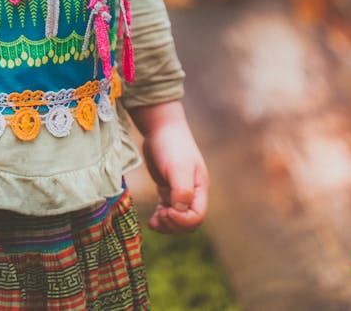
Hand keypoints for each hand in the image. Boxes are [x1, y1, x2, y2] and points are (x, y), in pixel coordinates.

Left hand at [129, 100, 208, 234]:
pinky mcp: (167, 187)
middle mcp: (192, 191)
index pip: (197, 216)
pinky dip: (161, 217)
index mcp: (199, 188)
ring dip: (166, 224)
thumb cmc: (171, 144)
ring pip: (177, 218)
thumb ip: (181, 190)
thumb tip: (181, 212)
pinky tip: (151, 219)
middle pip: (188, 221)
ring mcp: (179, 190)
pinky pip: (167, 210)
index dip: (182, 221)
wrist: (160, 126)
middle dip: (174, 225)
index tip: (166, 213)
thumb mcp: (177, 167)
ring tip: (153, 222)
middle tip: (159, 217)